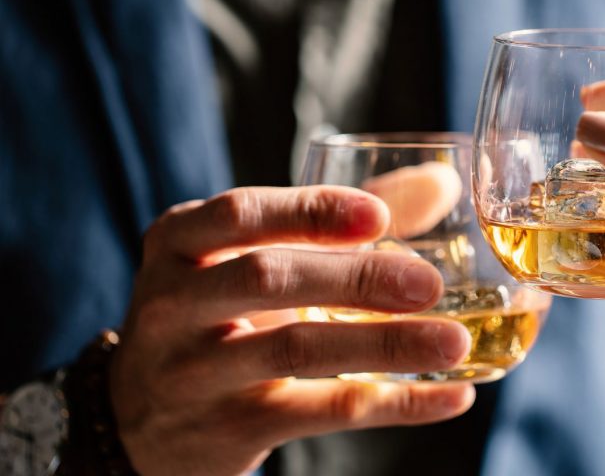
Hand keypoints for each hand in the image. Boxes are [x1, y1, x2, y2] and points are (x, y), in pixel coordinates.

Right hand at [110, 186, 473, 474]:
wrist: (142, 420)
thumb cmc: (215, 315)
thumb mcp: (250, 259)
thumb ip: (338, 220)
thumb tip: (442, 181)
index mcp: (180, 242)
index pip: (241, 214)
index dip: (311, 211)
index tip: (378, 215)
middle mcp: (175, 303)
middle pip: (267, 279)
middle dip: (355, 277)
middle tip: (429, 284)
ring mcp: (195, 372)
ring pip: (296, 350)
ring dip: (386, 344)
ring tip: (456, 341)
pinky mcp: (229, 428)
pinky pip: (321, 412)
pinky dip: (395, 403)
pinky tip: (452, 395)